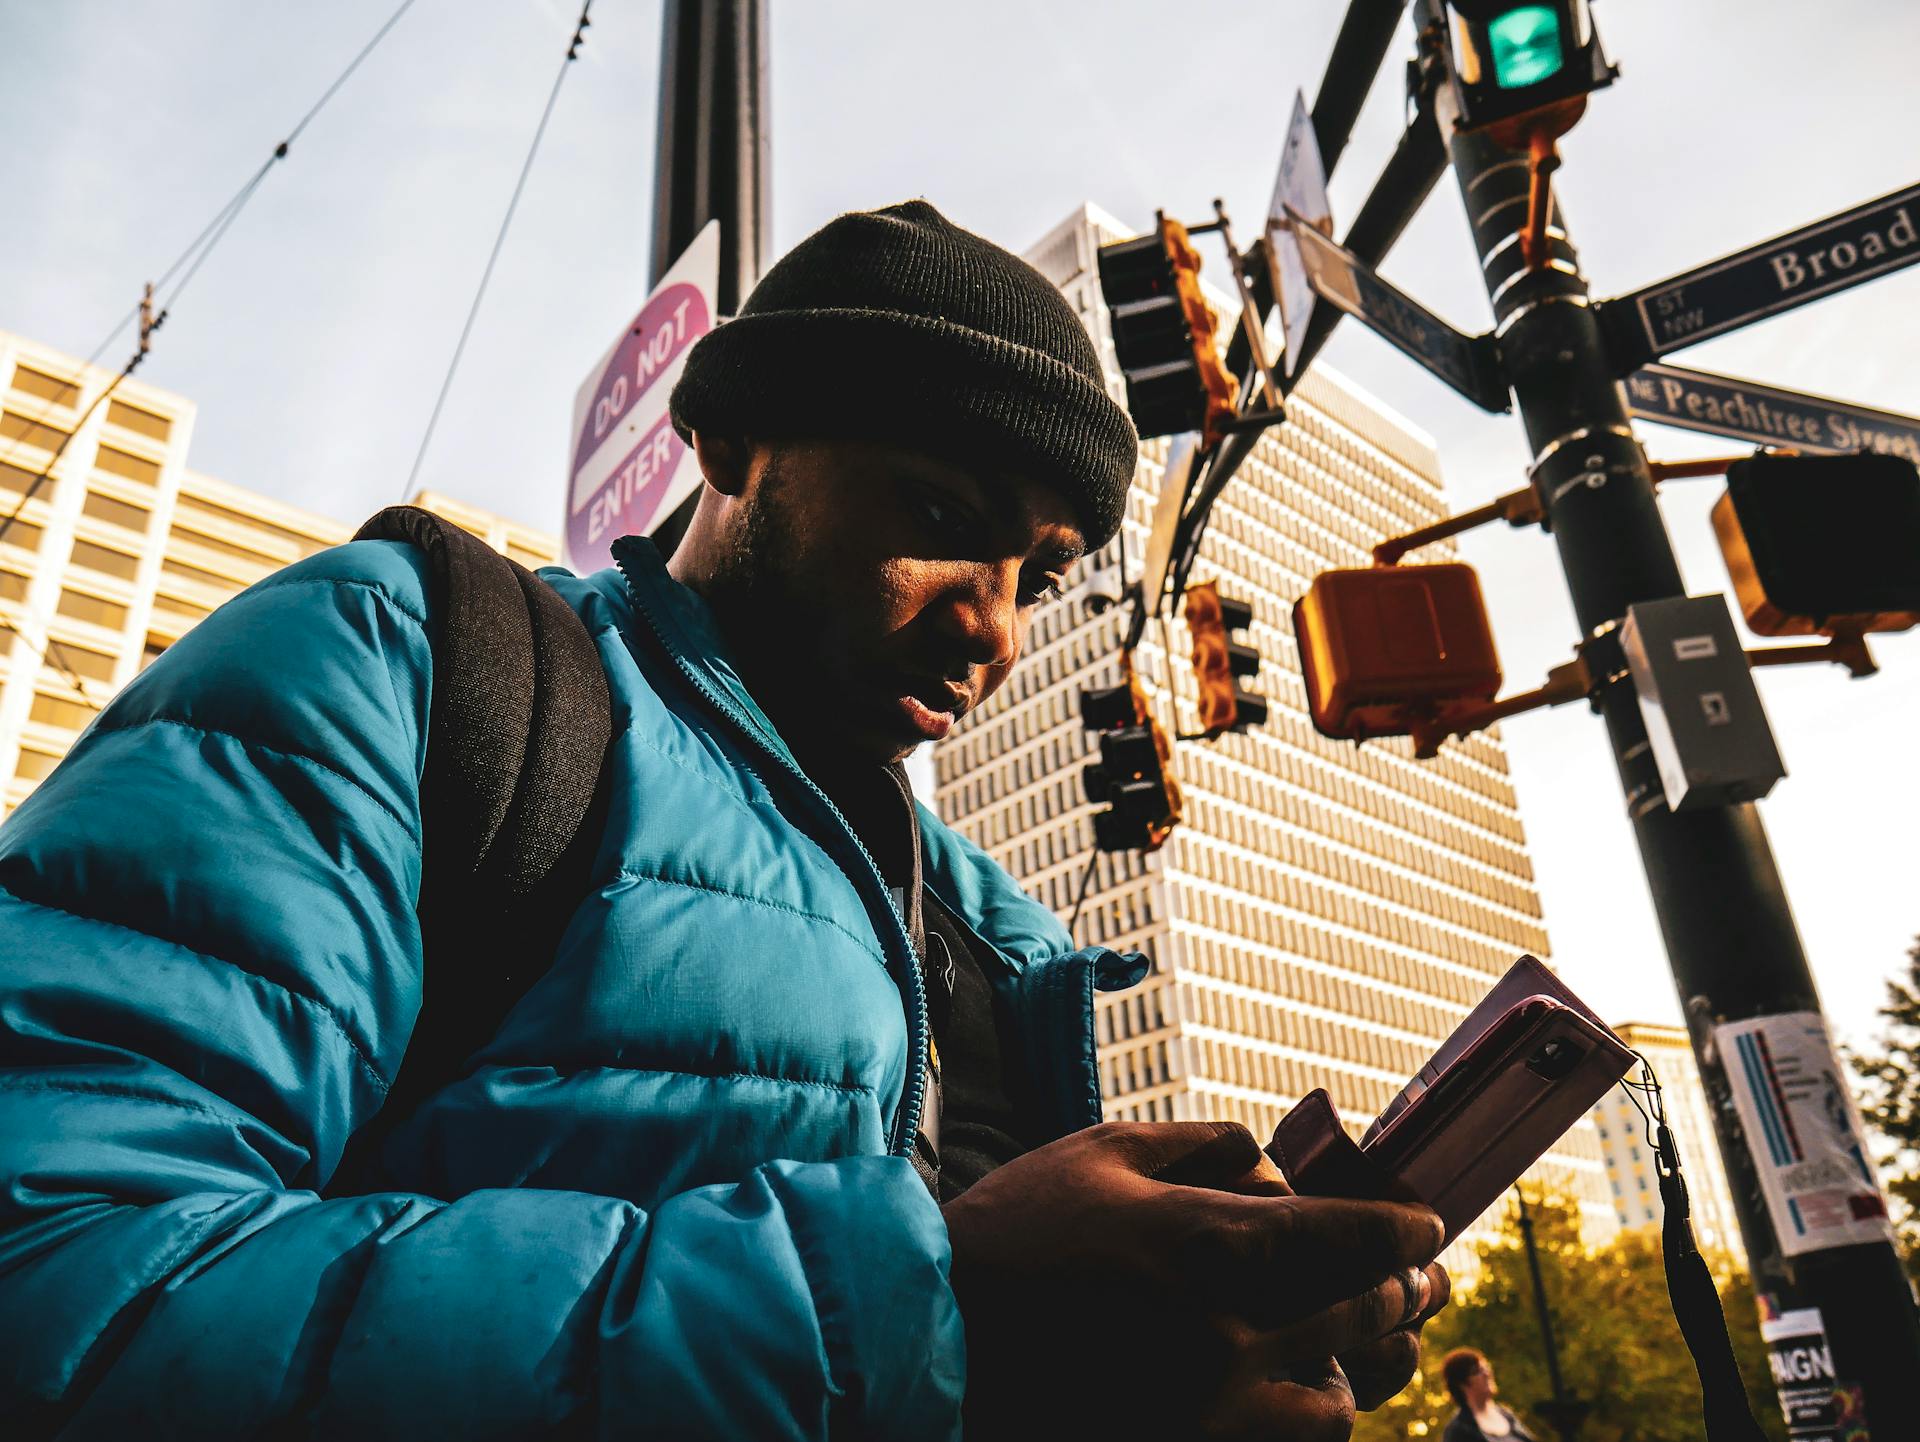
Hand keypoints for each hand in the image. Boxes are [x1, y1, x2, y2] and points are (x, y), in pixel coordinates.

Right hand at [943, 1121, 1445, 1440]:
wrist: (933, 1342)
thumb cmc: (1013, 1234)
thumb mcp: (1101, 1150)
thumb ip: (1201, 1145)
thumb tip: (1274, 1167)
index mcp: (1206, 1242)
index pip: (1349, 1237)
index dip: (1404, 1230)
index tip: (1428, 1226)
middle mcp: (1224, 1328)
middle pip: (1360, 1313)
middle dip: (1404, 1290)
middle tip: (1424, 1279)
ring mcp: (1210, 1404)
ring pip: (1340, 1399)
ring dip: (1364, 1365)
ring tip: (1372, 1342)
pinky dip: (1312, 1417)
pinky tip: (1307, 1390)